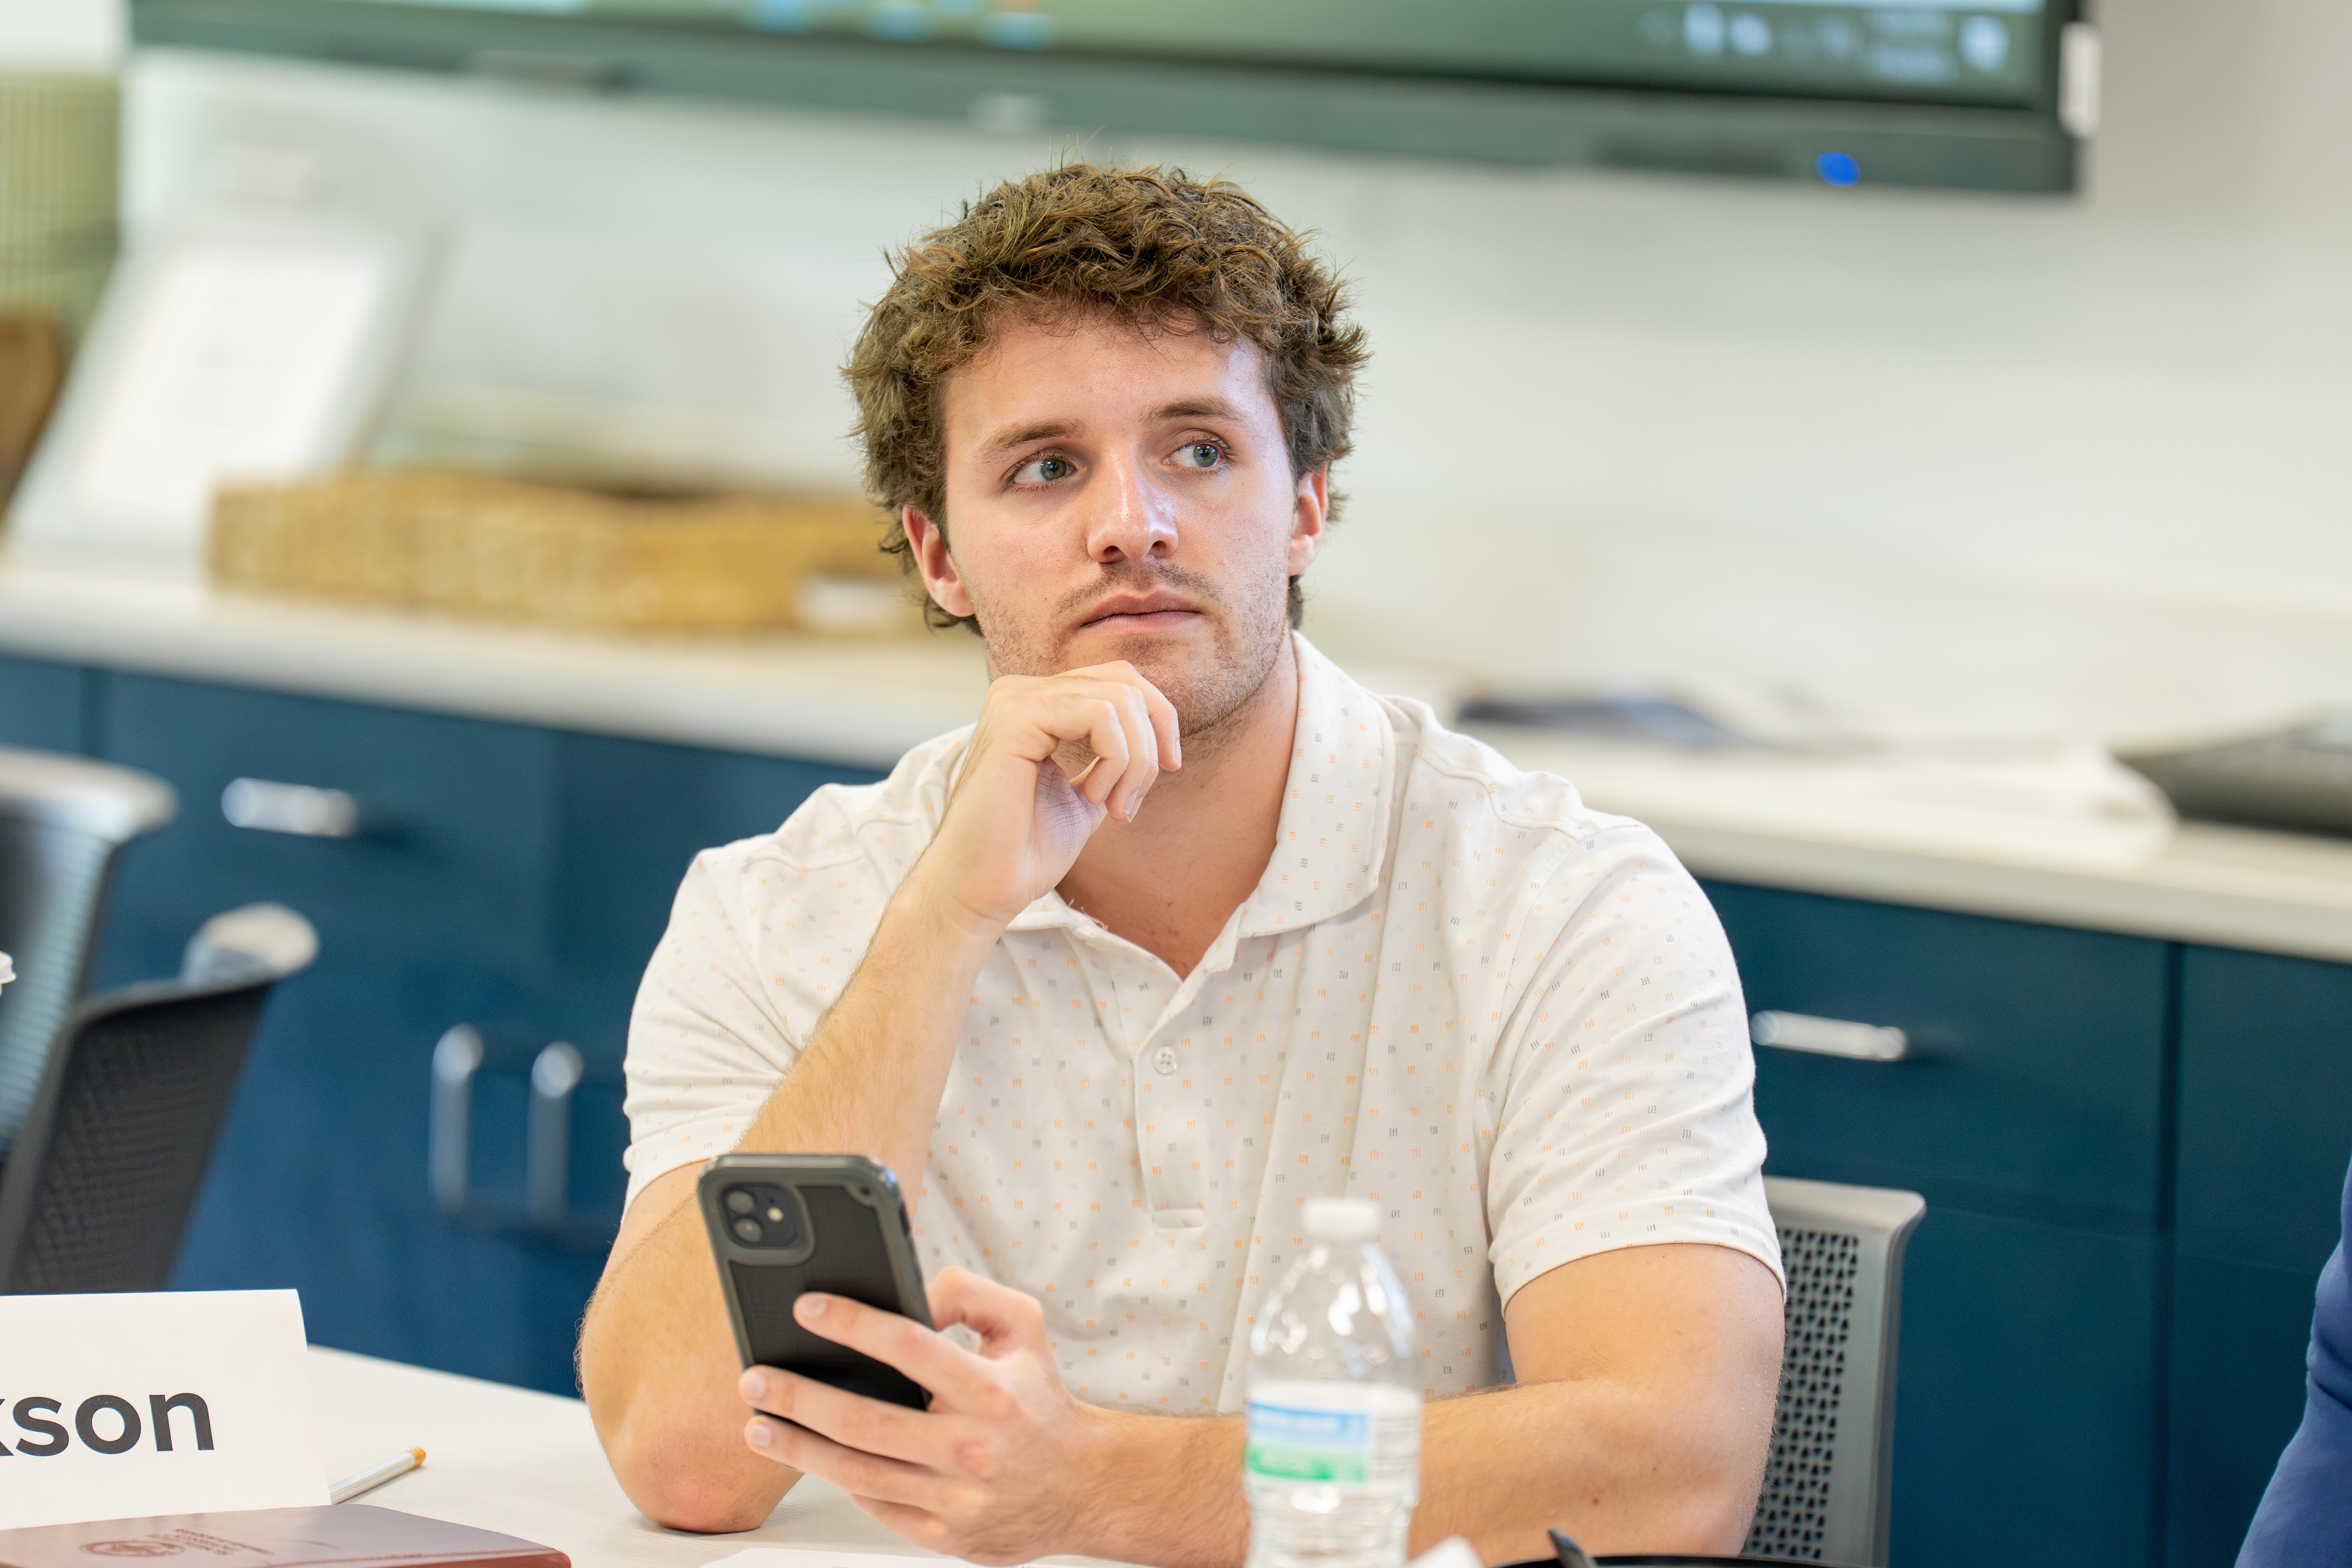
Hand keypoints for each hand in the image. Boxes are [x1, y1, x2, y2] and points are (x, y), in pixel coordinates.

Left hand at [738, 1268, 1114, 1563]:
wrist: (1081, 1486)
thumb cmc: (1039, 1400)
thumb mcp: (1022, 1327)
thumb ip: (968, 1294)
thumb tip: (909, 1294)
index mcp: (990, 1389)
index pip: (908, 1345)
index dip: (851, 1322)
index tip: (806, 1308)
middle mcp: (971, 1446)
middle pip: (864, 1420)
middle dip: (798, 1396)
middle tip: (755, 1377)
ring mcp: (955, 1497)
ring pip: (856, 1471)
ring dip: (797, 1447)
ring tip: (759, 1424)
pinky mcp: (943, 1534)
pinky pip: (875, 1504)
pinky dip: (837, 1479)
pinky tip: (810, 1457)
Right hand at [918, 662, 1180, 932]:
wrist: (981, 888)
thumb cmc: (1025, 851)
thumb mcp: (1086, 794)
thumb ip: (1111, 757)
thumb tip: (1156, 735)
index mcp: (1035, 705)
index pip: (1118, 680)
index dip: (1158, 719)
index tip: (1169, 767)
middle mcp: (1021, 692)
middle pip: (1124, 680)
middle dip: (1152, 741)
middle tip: (1134, 798)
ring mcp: (1015, 700)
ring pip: (1119, 699)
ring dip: (1135, 761)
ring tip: (1112, 806)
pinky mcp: (1015, 718)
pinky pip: (1100, 715)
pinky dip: (1116, 761)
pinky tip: (1093, 797)